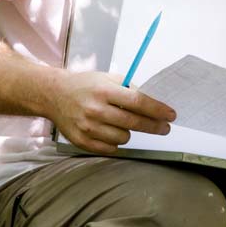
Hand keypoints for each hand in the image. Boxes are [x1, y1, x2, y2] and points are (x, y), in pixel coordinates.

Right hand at [47, 71, 175, 153]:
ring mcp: (88, 127)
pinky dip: (115, 142)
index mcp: (104, 91)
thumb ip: (129, 88)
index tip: (171, 115)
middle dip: (154, 126)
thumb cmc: (85, 85)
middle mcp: (96, 109)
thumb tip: (153, 101)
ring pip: (123, 138)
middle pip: (134, 122)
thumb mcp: (107, 78)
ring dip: (128, 132)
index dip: (158, 110)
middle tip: (164, 128)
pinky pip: (110, 148)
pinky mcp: (82, 141)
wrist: (54, 95)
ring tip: (120, 123)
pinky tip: (110, 131)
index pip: (138, 102)